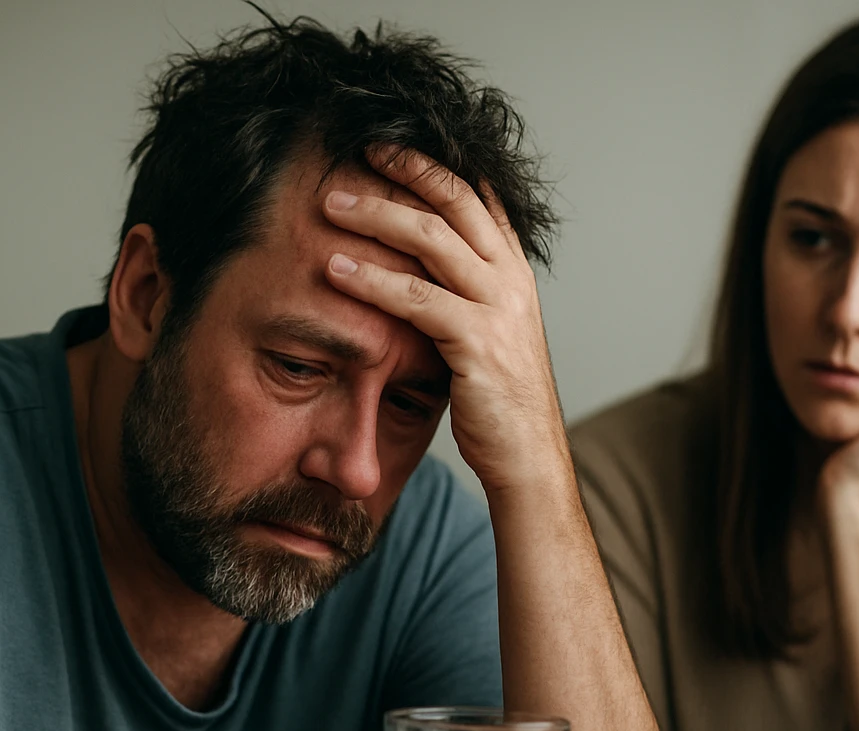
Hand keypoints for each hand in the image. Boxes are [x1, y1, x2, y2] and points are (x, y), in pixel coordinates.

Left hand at [322, 147, 567, 495]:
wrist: (528, 456)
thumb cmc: (500, 402)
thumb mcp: (490, 334)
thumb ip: (465, 295)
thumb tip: (419, 270)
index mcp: (514, 272)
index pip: (480, 198)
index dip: (436, 165)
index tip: (393, 146)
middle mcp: (511, 280)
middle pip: (455, 201)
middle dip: (406, 168)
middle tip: (359, 152)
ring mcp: (498, 308)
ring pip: (431, 240)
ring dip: (375, 216)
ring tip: (330, 205)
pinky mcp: (477, 342)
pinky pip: (415, 298)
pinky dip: (370, 280)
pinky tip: (335, 270)